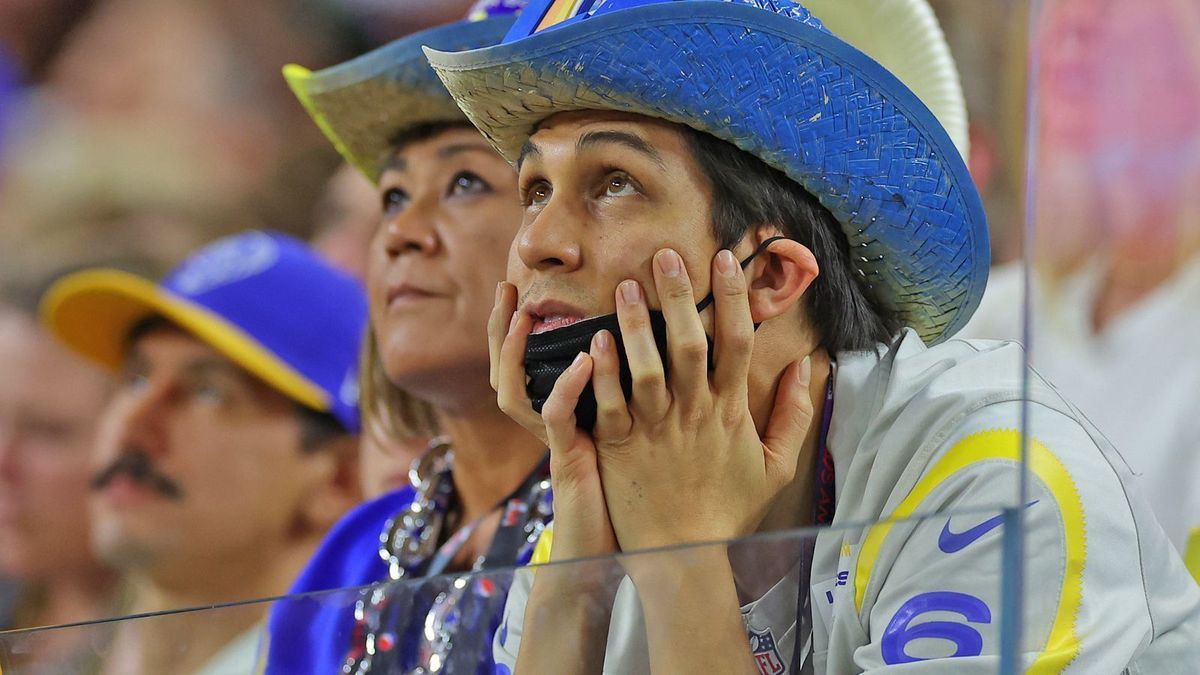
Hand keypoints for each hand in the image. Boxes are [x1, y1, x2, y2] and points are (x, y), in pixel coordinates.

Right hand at [489, 281, 617, 560]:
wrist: (620, 551)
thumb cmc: (630, 492)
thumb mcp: (625, 431)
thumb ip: (627, 389)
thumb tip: (649, 338)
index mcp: (559, 413)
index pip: (523, 363)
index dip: (513, 327)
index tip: (519, 288)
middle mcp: (548, 425)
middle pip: (504, 371)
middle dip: (498, 329)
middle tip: (506, 288)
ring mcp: (554, 444)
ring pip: (514, 393)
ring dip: (513, 353)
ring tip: (522, 316)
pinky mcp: (568, 462)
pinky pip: (556, 420)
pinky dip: (566, 387)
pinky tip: (585, 360)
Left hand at [551, 248, 812, 550]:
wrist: (684, 554)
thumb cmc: (727, 508)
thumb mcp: (775, 465)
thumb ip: (795, 414)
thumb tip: (811, 368)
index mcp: (731, 411)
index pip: (738, 343)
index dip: (734, 298)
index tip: (726, 259)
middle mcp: (694, 413)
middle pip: (690, 343)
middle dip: (680, 295)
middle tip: (666, 255)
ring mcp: (655, 429)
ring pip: (647, 367)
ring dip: (638, 324)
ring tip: (628, 286)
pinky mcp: (618, 446)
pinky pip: (608, 403)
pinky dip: (602, 371)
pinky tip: (595, 340)